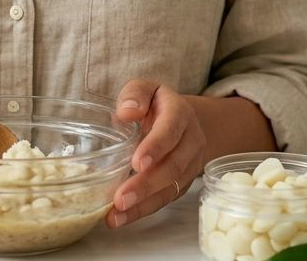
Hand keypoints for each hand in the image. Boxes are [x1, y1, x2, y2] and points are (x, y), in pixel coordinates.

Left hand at [106, 80, 205, 227]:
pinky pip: (165, 199)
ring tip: (116, 215)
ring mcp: (190, 165)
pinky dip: (143, 210)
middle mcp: (191, 141)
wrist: (183, 120)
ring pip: (171, 188)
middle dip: (147, 184)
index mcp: (180, 114)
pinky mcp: (182, 183)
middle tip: (121, 198)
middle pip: (173, 166)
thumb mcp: (146, 88)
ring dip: (143, 204)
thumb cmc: (156, 103)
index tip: (137, 163)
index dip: (156, 147)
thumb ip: (135, 94)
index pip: (171, 131)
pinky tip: (121, 217)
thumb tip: (125, 113)